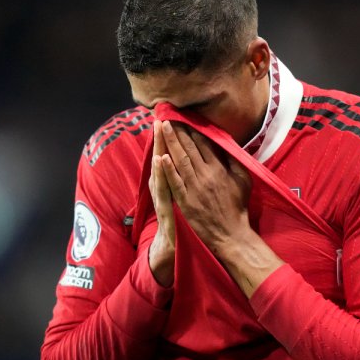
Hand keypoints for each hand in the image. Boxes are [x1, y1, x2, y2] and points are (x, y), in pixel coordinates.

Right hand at [148, 120, 175, 287]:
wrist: (174, 245)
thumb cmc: (185, 220)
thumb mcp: (182, 196)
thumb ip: (184, 178)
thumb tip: (199, 160)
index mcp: (174, 181)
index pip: (172, 153)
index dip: (171, 136)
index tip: (172, 116)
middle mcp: (166, 185)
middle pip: (166, 155)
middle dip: (165, 135)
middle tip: (163, 114)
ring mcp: (165, 194)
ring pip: (162, 166)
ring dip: (160, 147)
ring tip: (159, 128)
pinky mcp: (167, 205)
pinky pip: (165, 187)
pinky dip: (162, 173)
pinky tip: (160, 160)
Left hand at [159, 121, 283, 296]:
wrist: (231, 234)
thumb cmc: (237, 207)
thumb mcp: (244, 180)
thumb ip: (236, 161)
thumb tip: (228, 144)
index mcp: (219, 169)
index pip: (204, 143)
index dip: (193, 128)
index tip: (185, 116)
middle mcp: (206, 175)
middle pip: (189, 148)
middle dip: (178, 130)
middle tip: (168, 114)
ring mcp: (194, 188)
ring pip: (180, 160)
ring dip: (170, 142)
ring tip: (162, 126)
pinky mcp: (185, 201)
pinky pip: (174, 182)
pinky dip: (167, 169)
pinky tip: (160, 156)